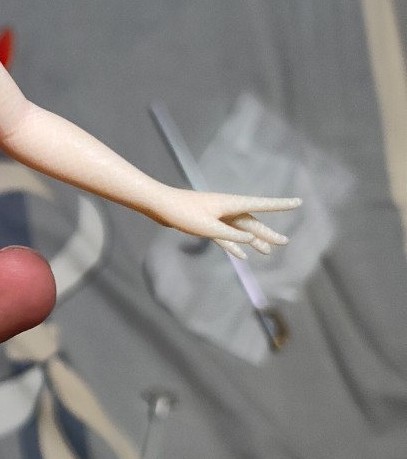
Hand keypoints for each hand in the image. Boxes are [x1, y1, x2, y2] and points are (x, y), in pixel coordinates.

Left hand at [153, 185, 299, 259]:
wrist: (160, 205)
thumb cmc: (183, 213)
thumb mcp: (208, 227)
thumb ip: (231, 234)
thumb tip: (251, 237)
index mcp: (231, 204)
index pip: (262, 205)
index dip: (281, 205)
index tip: (298, 202)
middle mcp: (228, 208)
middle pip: (252, 222)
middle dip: (268, 233)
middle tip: (285, 242)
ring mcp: (218, 216)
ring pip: (241, 230)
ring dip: (253, 241)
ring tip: (267, 252)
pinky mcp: (207, 223)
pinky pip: (226, 236)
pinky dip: (235, 245)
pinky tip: (243, 256)